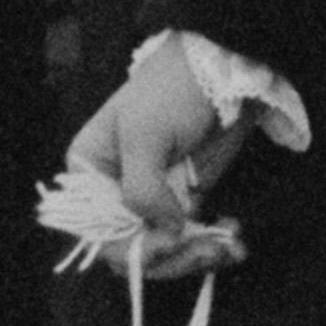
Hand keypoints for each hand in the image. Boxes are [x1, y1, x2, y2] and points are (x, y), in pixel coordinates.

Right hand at [66, 30, 257, 251]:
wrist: (222, 68)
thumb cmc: (172, 90)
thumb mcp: (146, 135)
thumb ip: (143, 189)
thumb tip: (165, 231)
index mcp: (90, 173)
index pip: (98, 233)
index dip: (132, 249)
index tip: (170, 243)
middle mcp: (115, 193)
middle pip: (133, 249)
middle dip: (172, 257)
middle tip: (207, 250)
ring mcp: (152, 198)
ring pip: (165, 250)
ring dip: (196, 256)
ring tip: (228, 247)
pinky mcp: (183, 200)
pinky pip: (190, 238)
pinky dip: (212, 246)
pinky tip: (234, 244)